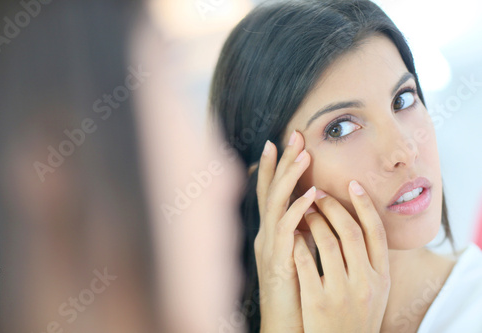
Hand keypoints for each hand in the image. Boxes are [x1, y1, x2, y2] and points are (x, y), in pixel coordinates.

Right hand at [254, 130, 314, 332]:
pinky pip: (286, 231)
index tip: (282, 141)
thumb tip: (313, 209)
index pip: (271, 190)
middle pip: (270, 190)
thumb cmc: (295, 288)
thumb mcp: (298, 253)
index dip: (275, 165)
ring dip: (289, 179)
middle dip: (281, 161)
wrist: (285, 322)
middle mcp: (266, 233)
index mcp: (272, 230)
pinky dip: (297, 211)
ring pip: (275, 204)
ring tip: (303, 156)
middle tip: (293, 135)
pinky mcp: (278, 261)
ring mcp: (269, 246)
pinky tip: (310, 196)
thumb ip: (301, 230)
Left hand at [294, 179, 390, 332]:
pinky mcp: (318, 301)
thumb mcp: (374, 292)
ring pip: (327, 242)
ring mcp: (342, 293)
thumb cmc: (356, 318)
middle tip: (318, 194)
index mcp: (382, 278)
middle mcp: (366, 283)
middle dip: (332, 207)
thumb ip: (371, 262)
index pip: (377, 232)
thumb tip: (363, 226)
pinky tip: (292, 234)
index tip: (352, 183)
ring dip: (313, 221)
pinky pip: (305, 262)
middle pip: (350, 232)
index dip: (365, 205)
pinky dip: (297, 243)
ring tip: (305, 211)